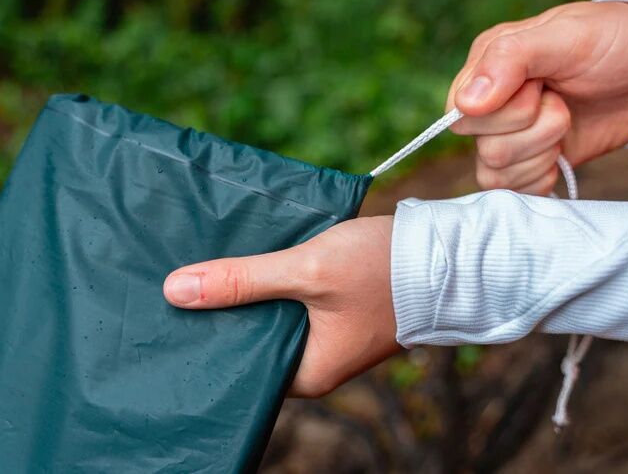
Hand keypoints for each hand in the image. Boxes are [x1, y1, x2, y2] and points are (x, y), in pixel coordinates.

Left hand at [162, 216, 400, 396]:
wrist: (452, 254)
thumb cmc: (384, 268)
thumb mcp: (307, 270)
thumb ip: (244, 280)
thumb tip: (176, 291)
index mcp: (309, 373)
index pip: (241, 364)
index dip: (208, 337)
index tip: (176, 311)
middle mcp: (317, 364)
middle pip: (254, 341)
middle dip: (224, 313)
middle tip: (181, 285)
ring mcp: (330, 339)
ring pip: (272, 319)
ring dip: (249, 295)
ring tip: (208, 269)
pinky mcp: (338, 314)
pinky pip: (293, 305)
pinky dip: (274, 285)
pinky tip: (250, 261)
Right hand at [448, 1, 627, 194]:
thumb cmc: (616, 39)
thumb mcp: (567, 34)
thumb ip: (512, 59)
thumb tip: (466, 102)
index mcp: (487, 65)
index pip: (462, 114)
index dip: (504, 113)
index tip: (542, 88)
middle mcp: (491, 103)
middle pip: (482, 147)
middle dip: (533, 131)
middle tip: (563, 104)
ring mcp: (510, 135)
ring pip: (496, 173)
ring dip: (541, 153)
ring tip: (567, 124)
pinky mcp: (531, 161)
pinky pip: (511, 191)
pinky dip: (541, 178)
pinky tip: (563, 154)